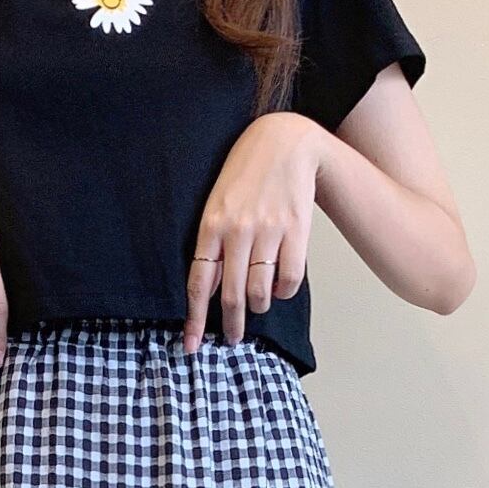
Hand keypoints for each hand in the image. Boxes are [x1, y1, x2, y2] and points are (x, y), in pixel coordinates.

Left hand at [185, 112, 327, 350]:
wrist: (285, 142)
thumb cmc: (245, 175)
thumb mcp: (217, 204)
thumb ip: (211, 245)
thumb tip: (208, 291)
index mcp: (211, 225)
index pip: (198, 283)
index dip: (194, 319)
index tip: (192, 345)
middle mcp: (238, 230)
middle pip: (232, 296)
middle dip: (231, 326)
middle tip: (233, 339)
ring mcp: (269, 231)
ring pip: (261, 292)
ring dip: (259, 307)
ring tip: (258, 304)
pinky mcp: (296, 230)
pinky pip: (289, 279)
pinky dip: (284, 291)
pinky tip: (280, 287)